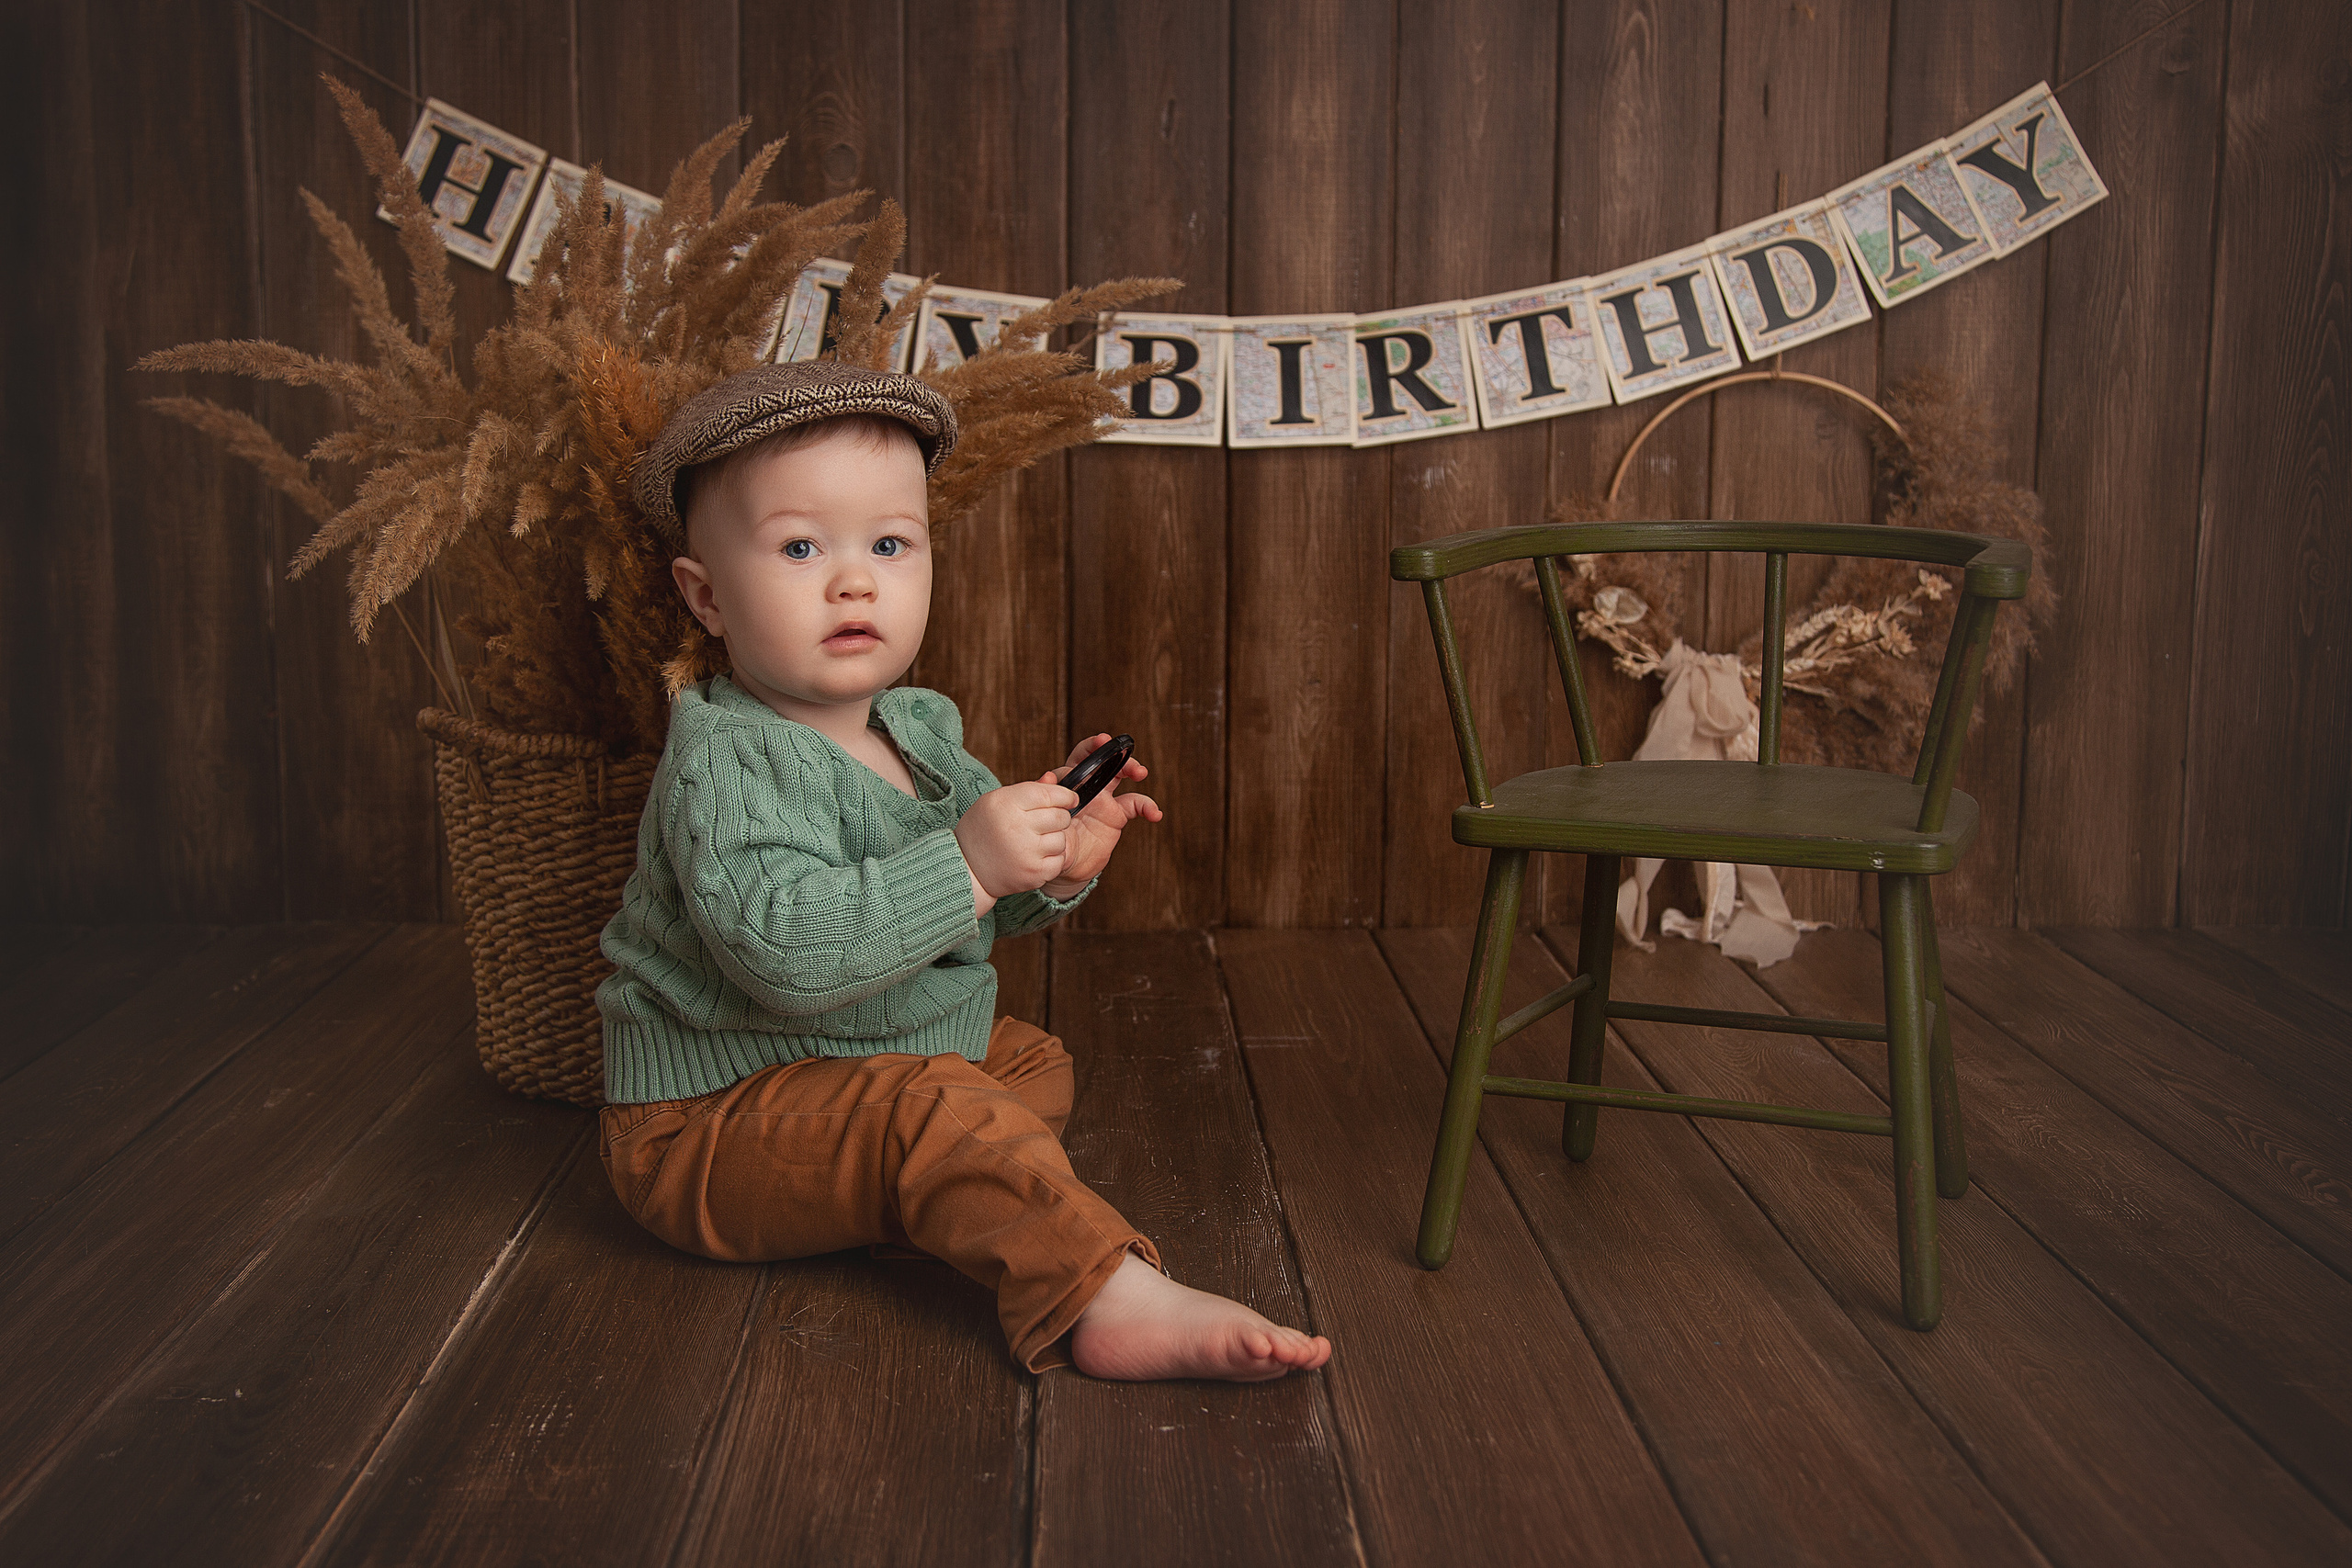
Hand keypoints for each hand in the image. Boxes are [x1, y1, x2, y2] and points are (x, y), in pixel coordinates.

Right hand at [955, 779, 1076, 912]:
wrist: (966, 868)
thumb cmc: (983, 830)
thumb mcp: (996, 802)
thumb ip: (1027, 790)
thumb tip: (1054, 779)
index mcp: (1005, 803)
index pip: (1048, 794)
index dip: (1065, 795)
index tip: (1070, 799)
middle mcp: (1016, 826)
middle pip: (1060, 816)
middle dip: (1059, 817)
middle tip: (1045, 823)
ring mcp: (1026, 852)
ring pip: (1061, 839)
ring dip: (1054, 839)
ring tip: (1035, 842)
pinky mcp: (1033, 873)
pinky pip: (1060, 860)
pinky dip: (1052, 858)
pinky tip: (1036, 856)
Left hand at [1040, 733, 1162, 898]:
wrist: (1062, 865)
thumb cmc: (1047, 836)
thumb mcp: (1042, 816)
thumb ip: (1044, 796)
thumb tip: (1046, 777)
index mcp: (1069, 782)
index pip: (1080, 757)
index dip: (1091, 747)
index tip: (1102, 741)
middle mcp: (1087, 787)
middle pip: (1106, 761)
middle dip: (1116, 753)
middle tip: (1124, 753)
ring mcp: (1104, 800)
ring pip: (1121, 776)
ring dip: (1133, 769)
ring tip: (1140, 773)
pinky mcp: (1116, 816)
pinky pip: (1136, 806)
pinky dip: (1148, 807)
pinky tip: (1155, 814)